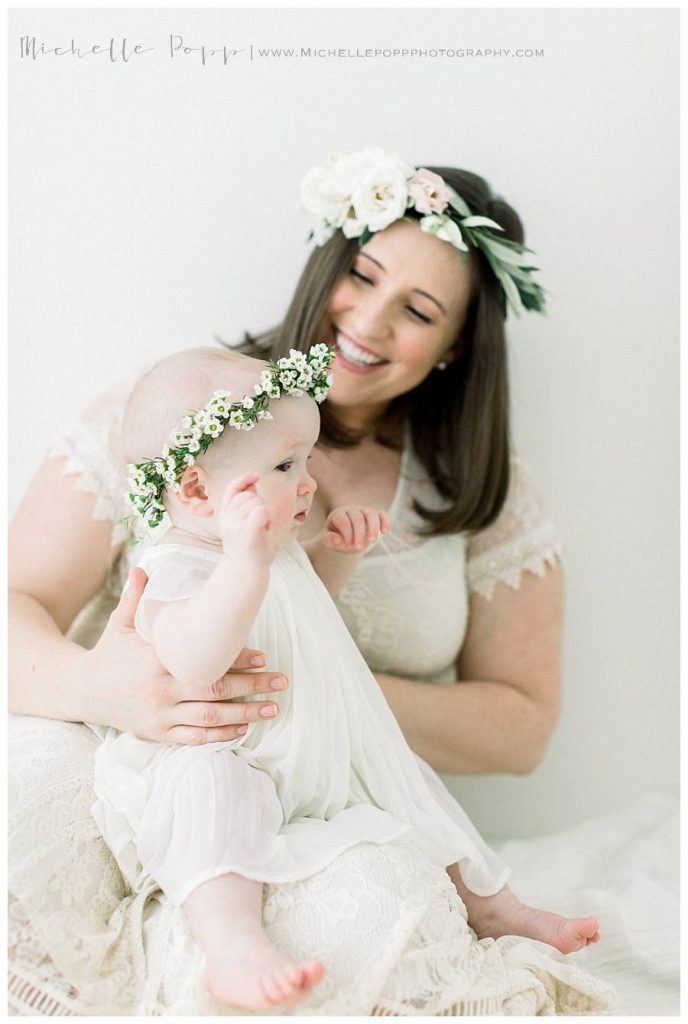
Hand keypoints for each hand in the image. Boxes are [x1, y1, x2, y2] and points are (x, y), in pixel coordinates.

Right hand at [81, 568, 287, 742]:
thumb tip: (145, 566)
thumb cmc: (108, 652)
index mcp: (157, 660)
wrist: (82, 690)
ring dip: (245, 714)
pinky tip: (242, 729)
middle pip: (217, 692)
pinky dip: (220, 735)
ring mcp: (161, 715)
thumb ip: (138, 597)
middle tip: (281, 682)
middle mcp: (162, 690)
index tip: (263, 656)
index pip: (206, 662)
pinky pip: (195, 738)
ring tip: (272, 708)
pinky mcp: (158, 733)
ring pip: (211, 718)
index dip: (237, 660)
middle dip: (253, 688)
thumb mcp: (121, 622)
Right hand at [218, 473, 269, 560]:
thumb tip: (252, 484)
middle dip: (259, 505)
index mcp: (225, 515)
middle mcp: (227, 519)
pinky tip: (266, 530)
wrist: (245, 571)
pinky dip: (268, 518)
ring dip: (265, 513)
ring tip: (262, 529)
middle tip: (260, 524)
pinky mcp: (247, 533)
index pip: (232, 490)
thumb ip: (246, 503)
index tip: (256, 476)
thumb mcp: (243, 522)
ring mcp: (236, 526)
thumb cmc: (248, 546)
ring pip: (256, 503)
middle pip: (248, 497)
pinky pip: (261, 511)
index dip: (243, 480)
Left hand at [320, 506, 390, 553]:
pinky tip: (385, 532)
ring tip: (372, 541)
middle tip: (359, 548)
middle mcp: (352, 511)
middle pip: (357, 517)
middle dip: (359, 533)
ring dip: (373, 527)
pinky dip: (385, 521)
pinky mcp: (375, 517)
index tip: (348, 545)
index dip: (347, 532)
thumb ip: (329, 540)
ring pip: (371, 514)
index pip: (343, 520)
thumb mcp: (328, 540)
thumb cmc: (336, 538)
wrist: (345, 537)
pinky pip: (382, 515)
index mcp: (338, 515)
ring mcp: (364, 512)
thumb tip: (337, 540)